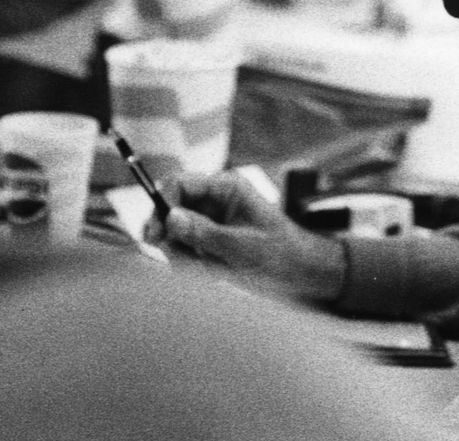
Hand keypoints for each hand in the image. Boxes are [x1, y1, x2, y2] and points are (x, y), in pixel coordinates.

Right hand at [149, 171, 346, 302]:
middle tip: (177, 256)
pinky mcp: (208, 242)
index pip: (179, 184)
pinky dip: (191, 264)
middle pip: (169, 209)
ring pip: (173, 234)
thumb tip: (170, 218)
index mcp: (225, 188)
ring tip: (210, 269)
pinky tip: (213, 273)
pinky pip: (184, 251)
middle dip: (169, 235)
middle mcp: (213, 201)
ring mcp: (209, 222)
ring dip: (182, 254)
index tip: (155, 232)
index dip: (161, 204)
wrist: (303, 275)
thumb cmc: (282, 254)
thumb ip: (205, 233)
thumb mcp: (243, 246)